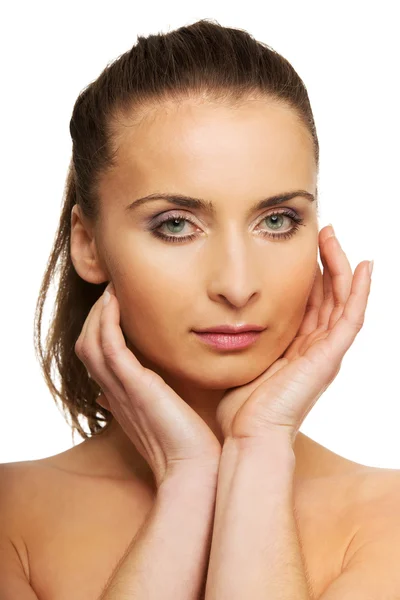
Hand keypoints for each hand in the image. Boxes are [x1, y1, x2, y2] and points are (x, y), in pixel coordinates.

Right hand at [75, 283, 220, 487]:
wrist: (193, 469)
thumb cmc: (185, 445)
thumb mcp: (162, 419)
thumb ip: (147, 400)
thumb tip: (129, 390)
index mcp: (120, 397)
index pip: (95, 357)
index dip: (99, 330)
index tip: (115, 306)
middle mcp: (114, 392)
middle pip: (86, 345)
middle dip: (95, 316)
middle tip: (111, 291)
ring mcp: (121, 389)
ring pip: (91, 343)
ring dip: (99, 313)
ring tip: (112, 291)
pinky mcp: (134, 386)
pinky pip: (110, 347)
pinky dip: (108, 322)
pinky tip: (116, 302)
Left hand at [215, 224, 372, 447]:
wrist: (249, 435)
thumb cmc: (240, 406)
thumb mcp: (242, 360)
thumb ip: (243, 339)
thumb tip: (225, 317)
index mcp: (296, 348)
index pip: (309, 302)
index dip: (309, 274)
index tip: (301, 247)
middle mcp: (315, 347)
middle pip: (329, 296)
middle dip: (326, 262)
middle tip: (322, 232)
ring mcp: (326, 352)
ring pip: (342, 300)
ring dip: (340, 266)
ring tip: (333, 237)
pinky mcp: (330, 357)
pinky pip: (351, 318)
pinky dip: (359, 292)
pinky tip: (362, 267)